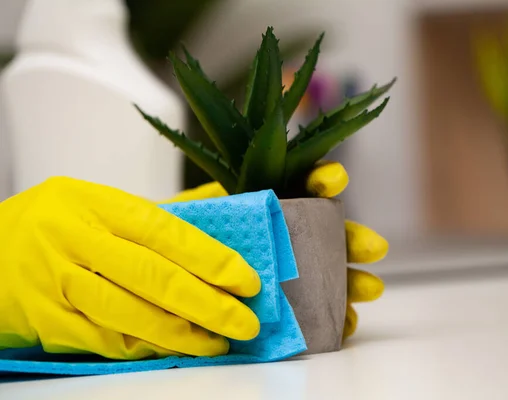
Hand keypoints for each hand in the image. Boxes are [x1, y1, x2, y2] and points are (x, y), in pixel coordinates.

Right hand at [0, 177, 260, 359]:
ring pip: (129, 314)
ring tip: (217, 343)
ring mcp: (57, 282)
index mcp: (97, 204)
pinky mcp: (44, 319)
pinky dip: (142, 349)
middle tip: (245, 322)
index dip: (211, 259)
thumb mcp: (98, 203)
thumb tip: (219, 209)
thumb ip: (157, 214)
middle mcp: (76, 240)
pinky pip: (102, 340)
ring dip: (180, 335)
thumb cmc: (55, 224)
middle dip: (208, 304)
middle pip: (154, 277)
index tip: (246, 280)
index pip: (166, 232)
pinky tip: (172, 351)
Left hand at [164, 161, 386, 339]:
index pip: (301, 185)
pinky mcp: (290, 305)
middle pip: (327, 235)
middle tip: (374, 248)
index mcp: (271, 205)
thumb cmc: (188, 240)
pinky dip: (334, 319)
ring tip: (371, 289)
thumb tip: (207, 204)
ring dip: (353, 280)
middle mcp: (288, 236)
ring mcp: (291, 271)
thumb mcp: (194, 217)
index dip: (322, 180)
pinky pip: (317, 312)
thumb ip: (207, 206)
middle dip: (353, 237)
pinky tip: (345, 323)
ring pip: (329, 274)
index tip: (334, 182)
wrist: (177, 276)